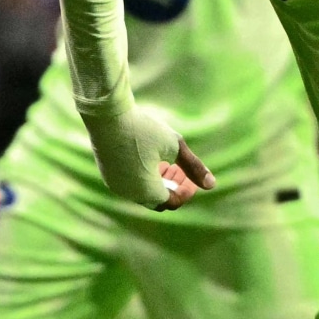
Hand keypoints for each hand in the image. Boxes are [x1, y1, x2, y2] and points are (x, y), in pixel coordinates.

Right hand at [85, 104, 215, 210]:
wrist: (106, 116)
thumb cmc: (143, 130)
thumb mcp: (174, 146)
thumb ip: (193, 167)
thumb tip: (212, 185)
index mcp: (147, 191)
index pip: (172, 202)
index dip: (185, 192)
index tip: (192, 179)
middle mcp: (130, 193)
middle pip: (157, 200)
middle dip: (172, 188)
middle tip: (182, 172)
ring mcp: (116, 185)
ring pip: (142, 192)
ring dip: (158, 183)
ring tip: (168, 164)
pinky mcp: (107, 175)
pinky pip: (129, 184)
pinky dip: (142, 178)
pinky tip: (149, 159)